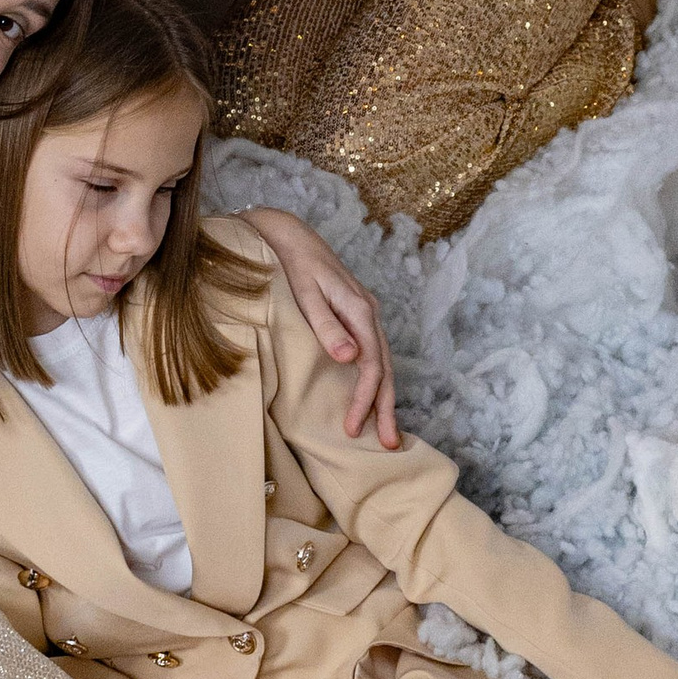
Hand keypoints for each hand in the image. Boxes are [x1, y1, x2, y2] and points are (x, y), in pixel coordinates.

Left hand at [246, 208, 396, 447]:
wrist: (289, 234)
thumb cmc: (293, 264)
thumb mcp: (305, 293)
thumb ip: (327, 326)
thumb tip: (350, 358)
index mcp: (360, 310)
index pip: (371, 366)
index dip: (364, 399)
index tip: (352, 429)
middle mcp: (368, 313)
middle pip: (385, 368)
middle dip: (386, 408)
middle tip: (388, 444)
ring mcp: (364, 313)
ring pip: (382, 362)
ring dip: (383, 397)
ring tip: (384, 430)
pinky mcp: (355, 314)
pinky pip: (373, 353)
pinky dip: (375, 378)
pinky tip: (371, 395)